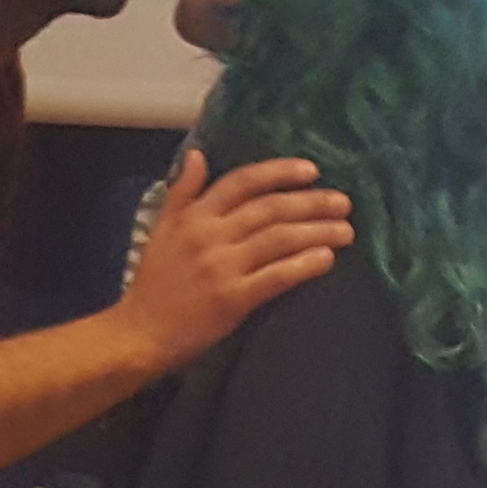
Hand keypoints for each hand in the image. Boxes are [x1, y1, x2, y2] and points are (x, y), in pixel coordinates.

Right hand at [115, 151, 347, 367]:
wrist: (140, 333)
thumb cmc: (154, 282)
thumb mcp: (161, 228)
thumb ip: (182, 192)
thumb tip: (197, 154)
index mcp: (194, 215)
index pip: (243, 182)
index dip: (280, 173)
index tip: (312, 171)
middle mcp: (209, 235)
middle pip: (270, 209)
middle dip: (311, 203)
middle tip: (344, 202)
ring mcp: (222, 266)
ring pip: (279, 239)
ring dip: (317, 232)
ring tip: (346, 230)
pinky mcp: (233, 299)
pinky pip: (277, 276)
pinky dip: (304, 265)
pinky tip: (327, 259)